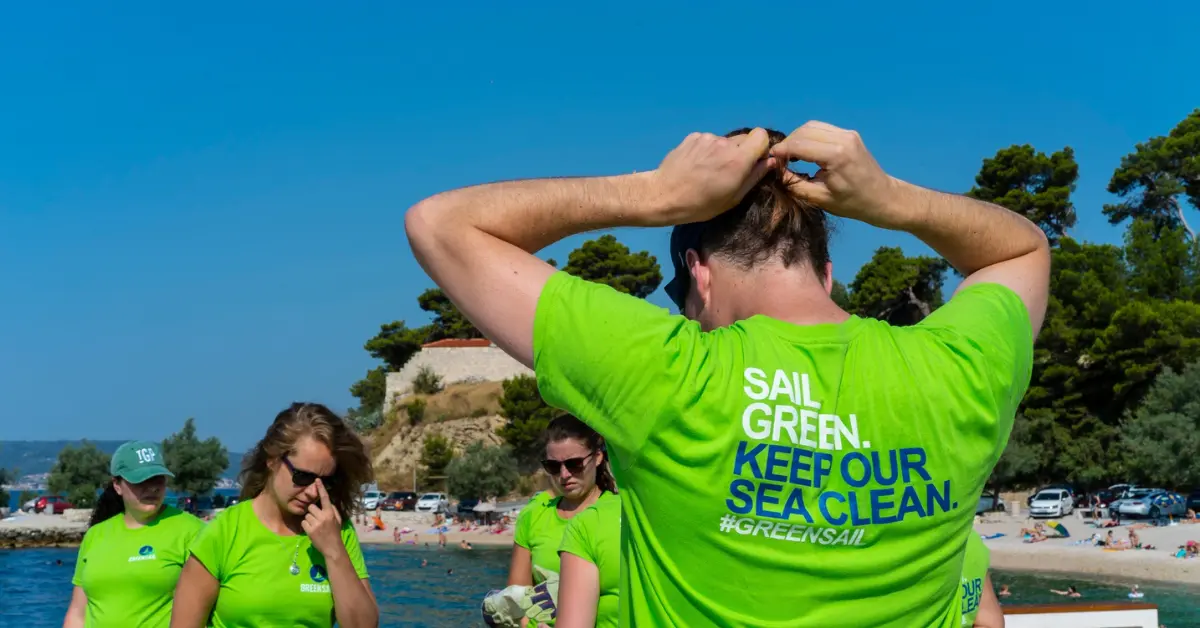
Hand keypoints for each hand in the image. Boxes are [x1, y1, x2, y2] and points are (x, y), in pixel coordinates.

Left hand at [302, 479, 343, 557]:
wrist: (332, 547)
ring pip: (307, 515)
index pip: (325, 498)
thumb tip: (328, 502)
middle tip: (317, 519)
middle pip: (311, 507)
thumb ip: (333, 510)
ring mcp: (316, 523)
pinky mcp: (309, 530)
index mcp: (330, 513)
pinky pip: (303, 522)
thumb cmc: (335, 532)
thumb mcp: (338, 520)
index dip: (321, 488)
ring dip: (309, 519)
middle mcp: (323, 517)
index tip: (317, 480)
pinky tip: (312, 530)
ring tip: (315, 526)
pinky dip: (306, 525)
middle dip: (313, 512)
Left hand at [647, 128, 773, 224]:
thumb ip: (754, 177)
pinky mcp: (693, 137)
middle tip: (728, 171)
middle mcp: (724, 144)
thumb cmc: (701, 204)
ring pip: (724, 141)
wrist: (664, 195)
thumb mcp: (733, 198)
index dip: (760, 148)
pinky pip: (708, 140)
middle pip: (743, 139)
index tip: (753, 162)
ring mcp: (707, 138)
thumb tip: (770, 161)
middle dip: (741, 153)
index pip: (761, 135)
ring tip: (708, 171)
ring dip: (722, 152)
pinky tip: (696, 165)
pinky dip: (707, 150)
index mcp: (738, 159)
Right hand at [769, 121, 897, 226]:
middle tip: (778, 159)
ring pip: (812, 126)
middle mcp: (842, 138)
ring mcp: (847, 133)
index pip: (799, 145)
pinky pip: (822, 129)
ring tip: (790, 155)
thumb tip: (775, 171)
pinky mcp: (849, 134)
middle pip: (804, 131)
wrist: (882, 197)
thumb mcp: (819, 198)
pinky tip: (804, 151)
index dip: (781, 151)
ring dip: (797, 138)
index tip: (769, 160)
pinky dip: (809, 137)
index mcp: (836, 155)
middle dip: (788, 143)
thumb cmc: (852, 203)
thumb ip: (795, 183)